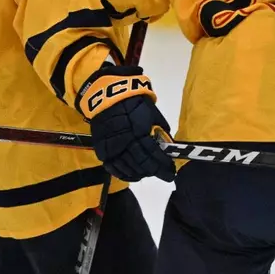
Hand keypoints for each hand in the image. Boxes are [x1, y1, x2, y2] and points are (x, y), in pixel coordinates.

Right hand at [77, 65, 175, 182]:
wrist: (109, 97)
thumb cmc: (135, 104)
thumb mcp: (153, 115)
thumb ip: (160, 132)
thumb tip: (168, 146)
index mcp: (140, 133)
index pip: (154, 156)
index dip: (164, 166)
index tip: (171, 172)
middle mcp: (125, 144)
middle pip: (142, 164)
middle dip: (155, 172)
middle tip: (163, 174)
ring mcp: (112, 149)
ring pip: (128, 169)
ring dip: (141, 174)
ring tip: (150, 174)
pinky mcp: (102, 151)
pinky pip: (113, 168)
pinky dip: (124, 174)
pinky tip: (133, 176)